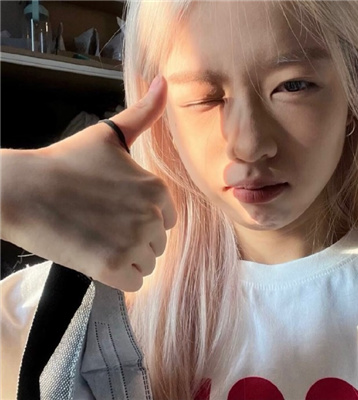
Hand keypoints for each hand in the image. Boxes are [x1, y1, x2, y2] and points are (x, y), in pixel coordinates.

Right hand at [1, 75, 176, 291]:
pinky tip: (99, 259)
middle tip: (103, 225)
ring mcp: (132, 244)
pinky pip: (133, 283)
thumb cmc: (68, 162)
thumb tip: (165, 81)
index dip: (143, 219)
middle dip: (136, 239)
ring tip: (100, 240)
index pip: (167, 220)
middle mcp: (151, 217)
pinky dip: (119, 276)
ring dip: (127, 258)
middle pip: (157, 243)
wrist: (25, 189)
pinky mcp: (111, 268)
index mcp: (157, 190)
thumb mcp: (111, 135)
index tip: (117, 211)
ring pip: (146, 263)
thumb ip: (144, 114)